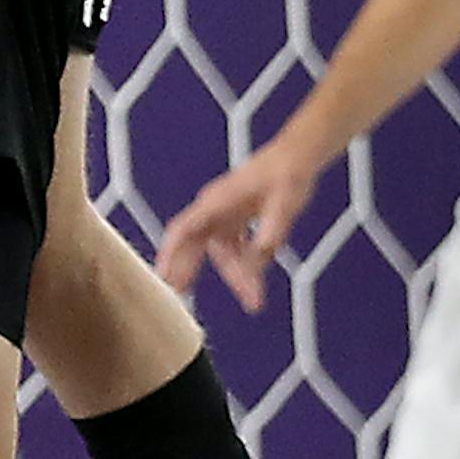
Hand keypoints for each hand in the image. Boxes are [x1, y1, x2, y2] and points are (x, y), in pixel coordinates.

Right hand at [156, 141, 319, 309]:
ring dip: (235, 277)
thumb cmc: (288, 174)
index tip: (162, 273)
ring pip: (221, 253)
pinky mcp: (238, 220)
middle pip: (194, 244)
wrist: (297, 157)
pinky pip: (235, 250)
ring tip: (253, 301)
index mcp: (218, 201)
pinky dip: (244, 268)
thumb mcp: (284, 205)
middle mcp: (216, 208)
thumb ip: (271, 232)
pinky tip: (257, 283)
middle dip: (188, 269)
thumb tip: (260, 258)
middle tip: (181, 294)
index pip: (184, 228)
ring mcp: (226, 215)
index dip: (171, 252)